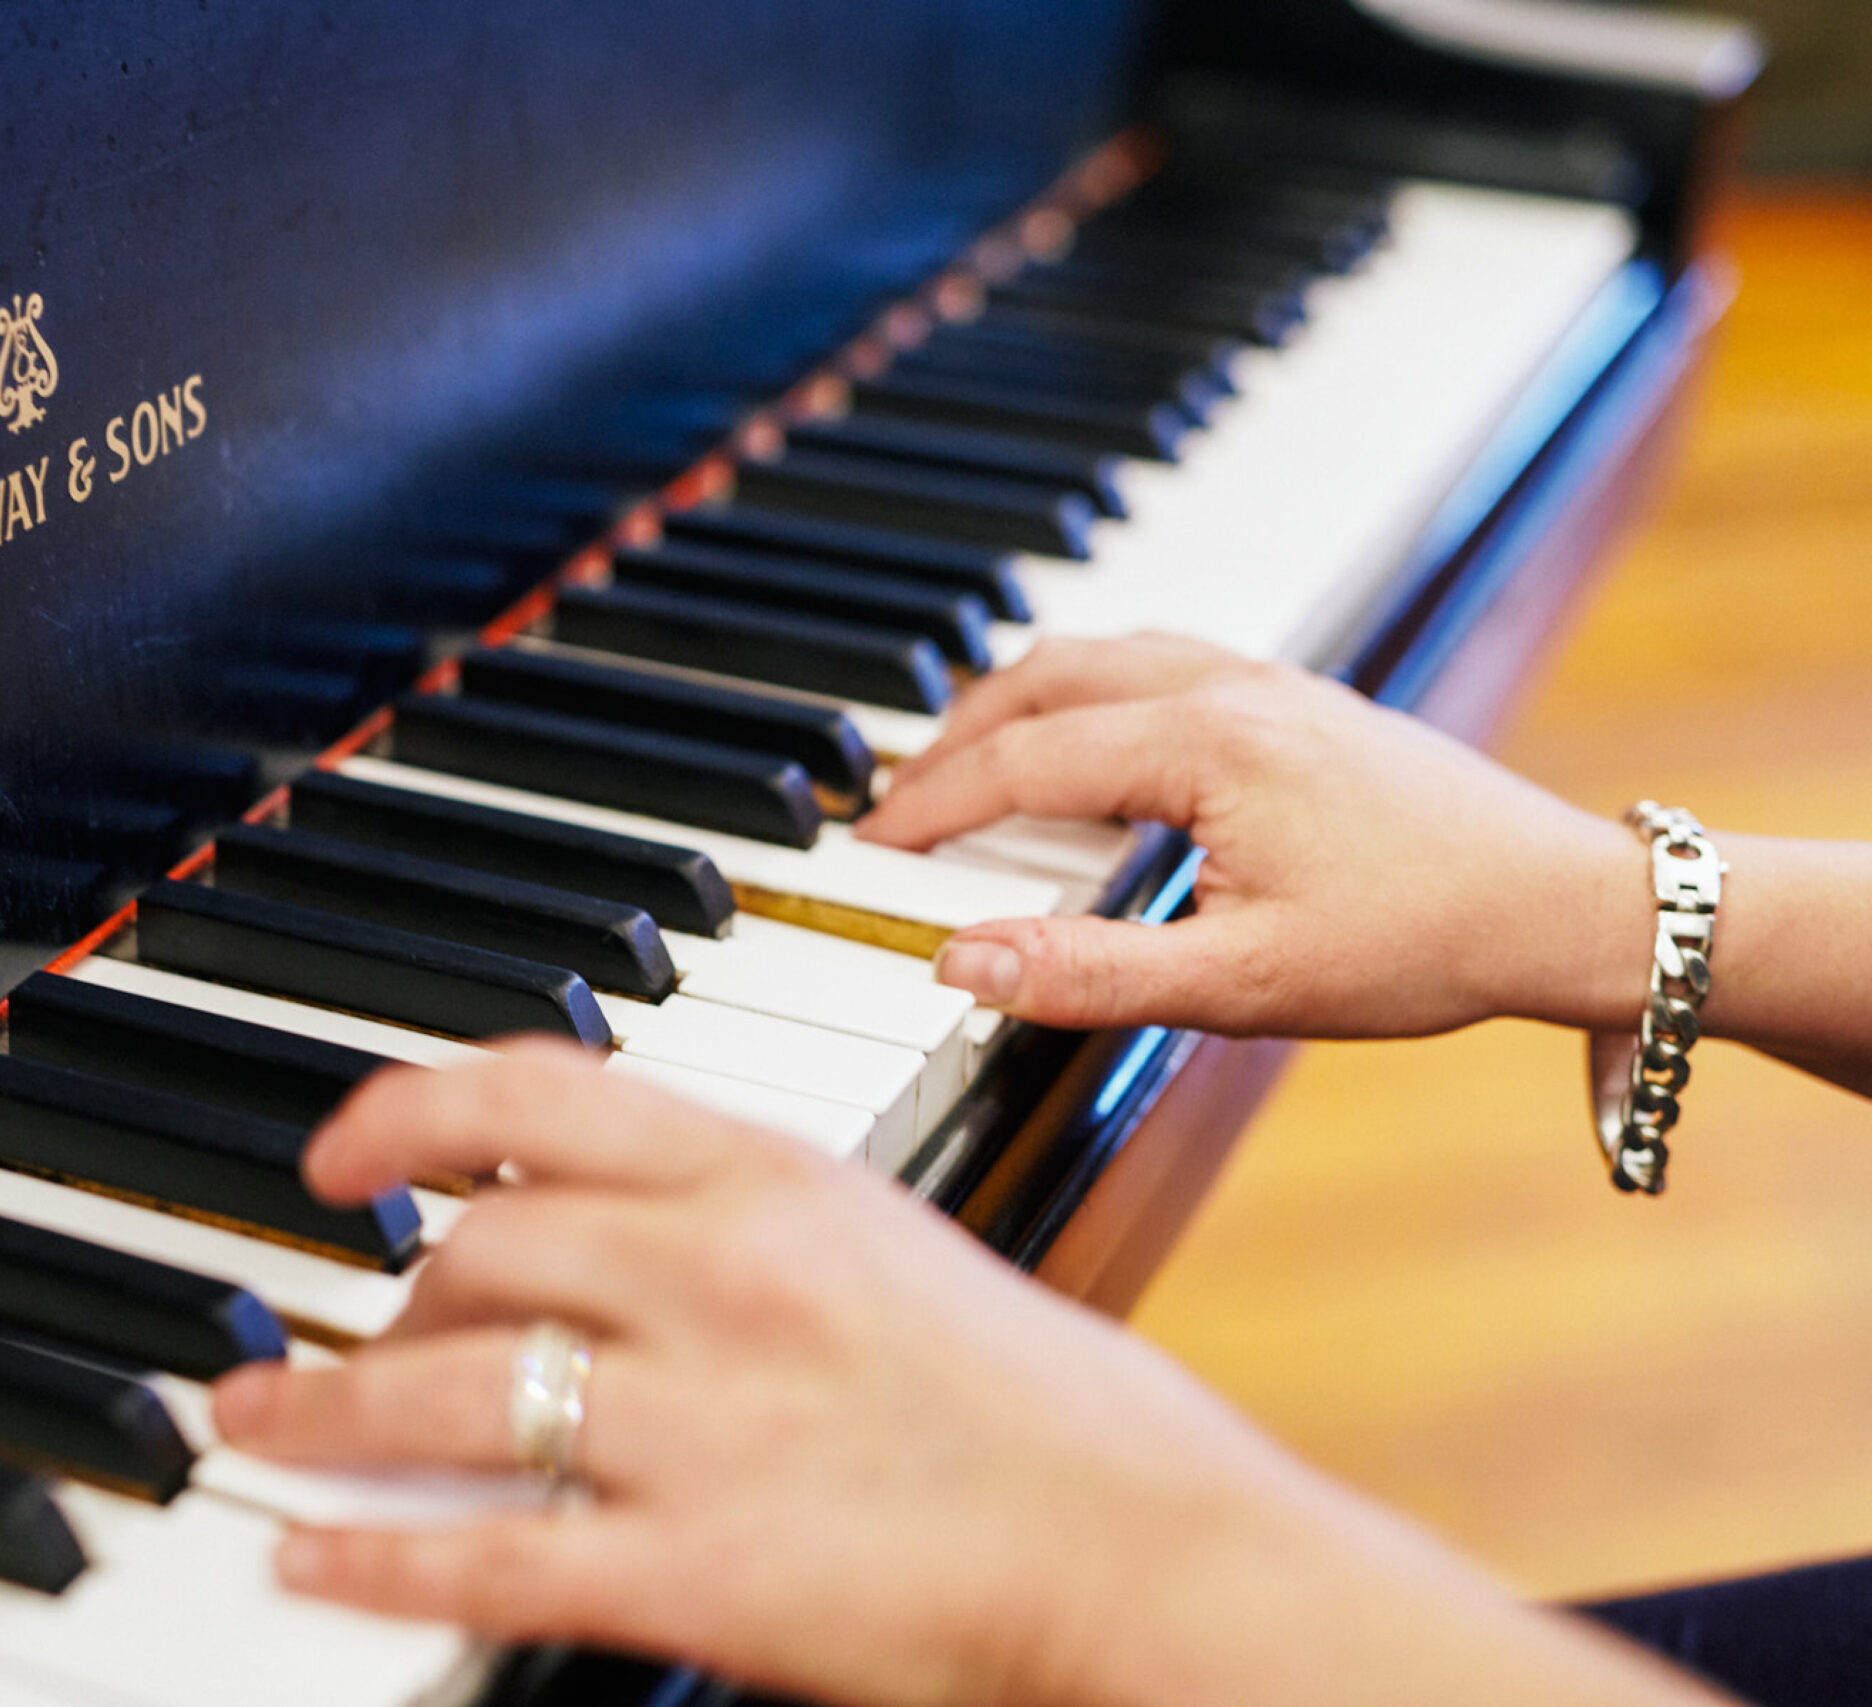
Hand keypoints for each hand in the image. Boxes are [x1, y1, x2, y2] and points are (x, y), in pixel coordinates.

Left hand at [212, 1047, 1722, 1706]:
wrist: (1149, 1549)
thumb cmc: (1041, 1407)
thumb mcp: (889, 1246)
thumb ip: (740, 1218)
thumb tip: (603, 1219)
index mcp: (774, 1179)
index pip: (537, 1094)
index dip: (404, 1110)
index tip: (342, 1150)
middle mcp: (719, 1276)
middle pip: (472, 1250)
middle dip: (374, 1298)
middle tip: (327, 1335)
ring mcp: (701, 1422)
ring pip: (445, 1387)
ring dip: (321, 1409)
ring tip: (254, 1425)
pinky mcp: (697, 1569)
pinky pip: (488, 1548)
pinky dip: (375, 1551)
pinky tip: (313, 1556)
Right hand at [856, 634, 1650, 1038]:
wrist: (1563, 904)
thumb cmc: (1423, 941)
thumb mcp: (1242, 984)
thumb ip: (1088, 973)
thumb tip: (961, 965)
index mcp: (1204, 746)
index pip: (1021, 762)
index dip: (930, 808)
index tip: (868, 847)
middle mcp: (1229, 688)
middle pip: (1042, 679)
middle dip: (951, 739)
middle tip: (895, 806)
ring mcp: (1266, 682)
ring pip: (1097, 656)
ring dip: (1014, 703)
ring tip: (963, 769)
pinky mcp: (1296, 698)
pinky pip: (1154, 660)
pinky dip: (1082, 691)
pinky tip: (1082, 742)